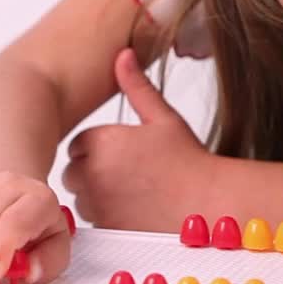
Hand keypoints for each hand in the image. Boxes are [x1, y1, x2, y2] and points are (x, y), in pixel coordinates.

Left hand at [62, 48, 208, 229]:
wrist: (210, 205)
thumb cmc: (190, 163)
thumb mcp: (163, 117)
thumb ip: (137, 86)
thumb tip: (123, 54)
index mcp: (102, 141)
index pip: (77, 144)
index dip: (96, 149)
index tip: (120, 154)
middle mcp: (92, 172)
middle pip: (72, 172)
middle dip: (90, 173)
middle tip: (124, 174)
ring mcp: (97, 203)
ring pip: (79, 199)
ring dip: (95, 197)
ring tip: (131, 194)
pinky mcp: (105, 228)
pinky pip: (92, 222)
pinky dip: (104, 218)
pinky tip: (130, 212)